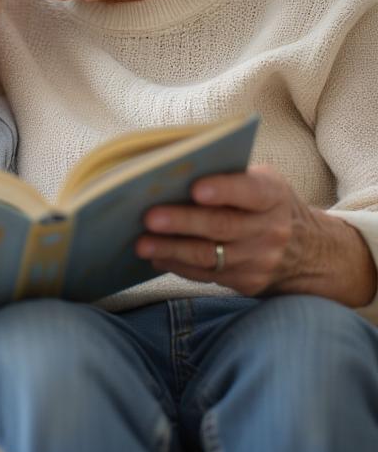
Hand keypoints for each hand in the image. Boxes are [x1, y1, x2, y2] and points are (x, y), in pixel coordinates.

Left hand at [136, 164, 376, 306]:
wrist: (310, 252)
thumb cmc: (268, 205)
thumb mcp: (263, 182)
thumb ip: (229, 175)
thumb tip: (172, 169)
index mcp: (273, 195)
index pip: (250, 190)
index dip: (224, 189)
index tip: (196, 188)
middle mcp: (270, 229)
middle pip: (222, 226)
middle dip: (183, 221)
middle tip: (150, 217)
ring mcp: (260, 260)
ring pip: (210, 256)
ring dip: (171, 250)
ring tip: (142, 243)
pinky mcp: (247, 282)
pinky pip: (207, 275)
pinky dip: (178, 266)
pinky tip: (156, 257)